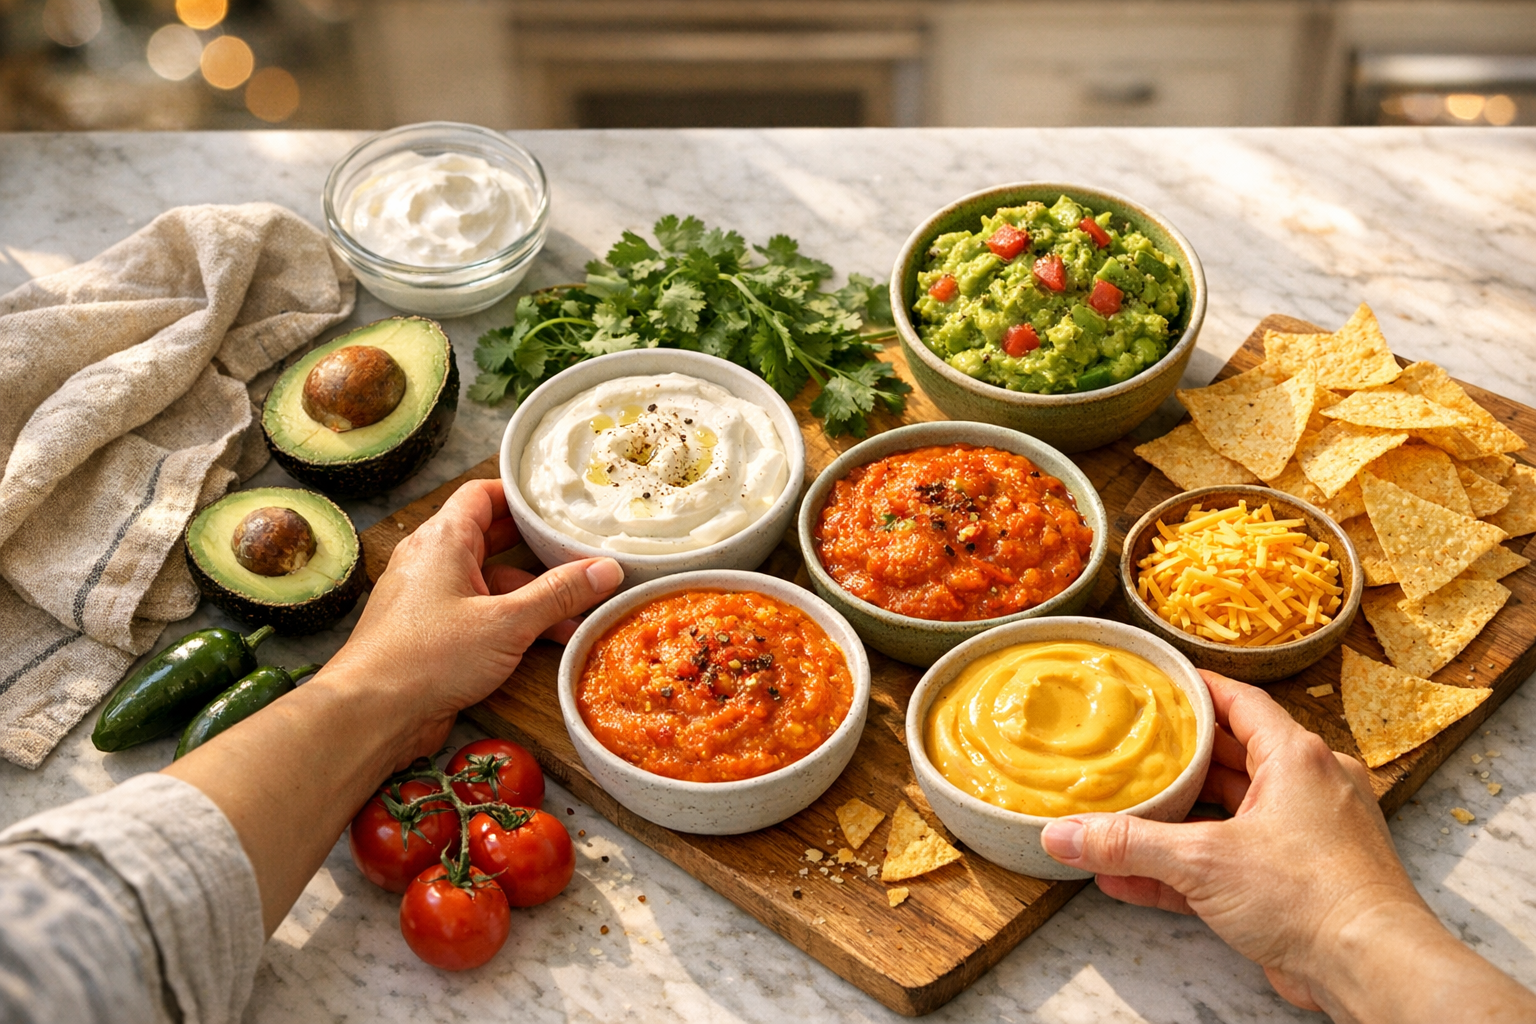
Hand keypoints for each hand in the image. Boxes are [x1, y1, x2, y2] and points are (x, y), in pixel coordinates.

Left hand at [330, 478, 622, 767]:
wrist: (371, 714)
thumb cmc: (427, 657)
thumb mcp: (507, 623)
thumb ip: (559, 594)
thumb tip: (605, 570)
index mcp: (442, 540)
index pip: (483, 494)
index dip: (521, 495)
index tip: (558, 502)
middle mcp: (432, 562)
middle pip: (491, 538)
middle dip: (537, 547)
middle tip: (579, 547)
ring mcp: (430, 598)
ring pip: (490, 582)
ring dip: (532, 593)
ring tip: (579, 604)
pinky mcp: (431, 633)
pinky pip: (480, 613)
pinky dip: (513, 620)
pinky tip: (550, 637)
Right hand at [1040, 669, 1535, 1022]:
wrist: (1373, 969)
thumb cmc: (1315, 896)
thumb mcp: (1204, 860)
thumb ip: (1129, 845)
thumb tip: (1064, 835)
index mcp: (1297, 759)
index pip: (1240, 702)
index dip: (1196, 689)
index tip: (1159, 682)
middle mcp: (1307, 789)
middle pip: (1229, 758)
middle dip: (1176, 759)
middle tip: (1130, 746)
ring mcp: (1305, 838)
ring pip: (1227, 816)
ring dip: (1175, 821)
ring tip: (1122, 814)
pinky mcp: (1297, 884)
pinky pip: (1230, 863)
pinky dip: (1185, 869)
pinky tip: (1132, 880)